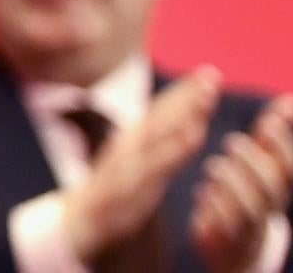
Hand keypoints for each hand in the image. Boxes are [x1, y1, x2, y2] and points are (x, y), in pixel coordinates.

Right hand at [62, 69, 219, 260]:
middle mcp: (128, 144)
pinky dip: (175, 148)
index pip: (162, 110)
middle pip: (162, 114)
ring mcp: (127, 162)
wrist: (80, 220)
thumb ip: (161, 146)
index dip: (184, 91)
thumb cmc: (114, 192)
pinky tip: (194, 136)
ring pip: (160, 133)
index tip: (208, 72)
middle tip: (211, 73)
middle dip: (187, 94)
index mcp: (132, 138)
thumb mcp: (137, 165)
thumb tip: (188, 124)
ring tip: (206, 97)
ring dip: (183, 113)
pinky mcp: (128, 184)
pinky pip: (156, 164)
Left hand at [190, 93, 292, 272]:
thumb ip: (273, 134)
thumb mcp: (262, 163)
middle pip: (272, 187)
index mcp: (278, 186)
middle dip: (253, 163)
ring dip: (232, 184)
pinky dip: (215, 209)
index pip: (292, 167)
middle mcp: (269, 207)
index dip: (283, 146)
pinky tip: (203, 194)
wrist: (240, 249)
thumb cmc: (251, 194)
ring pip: (250, 209)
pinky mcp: (228, 242)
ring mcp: (251, 226)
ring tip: (213, 167)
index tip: (267, 124)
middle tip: (231, 142)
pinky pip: (226, 229)